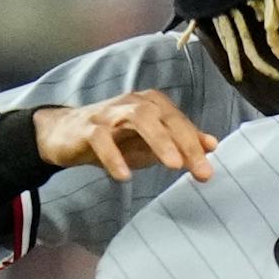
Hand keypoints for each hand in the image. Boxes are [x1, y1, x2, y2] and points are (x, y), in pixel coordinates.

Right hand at [33, 91, 219, 183]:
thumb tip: (212, 145)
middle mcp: (133, 102)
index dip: (196, 144)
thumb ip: (180, 143)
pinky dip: (113, 156)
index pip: (179, 122)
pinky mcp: (87, 127)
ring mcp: (109, 113)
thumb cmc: (115, 138)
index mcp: (152, 104)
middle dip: (185, 142)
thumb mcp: (151, 143)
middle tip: (200, 171)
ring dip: (159, 140)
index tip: (207, 170)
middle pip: (164, 116)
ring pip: (138, 117)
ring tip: (173, 165)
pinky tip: (124, 176)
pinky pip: (101, 137)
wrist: (66, 134)